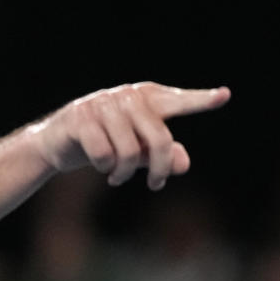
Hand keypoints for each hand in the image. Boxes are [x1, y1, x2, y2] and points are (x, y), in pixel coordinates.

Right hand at [28, 82, 230, 189]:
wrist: (55, 143)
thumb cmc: (102, 143)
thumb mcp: (136, 151)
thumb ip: (162, 156)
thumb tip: (183, 163)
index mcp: (145, 98)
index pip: (177, 102)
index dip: (200, 100)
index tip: (224, 96)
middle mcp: (126, 97)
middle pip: (158, 139)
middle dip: (158, 168)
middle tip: (155, 185)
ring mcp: (101, 105)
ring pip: (129, 150)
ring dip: (124, 172)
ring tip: (116, 177)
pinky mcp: (80, 118)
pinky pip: (103, 152)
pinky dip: (104, 167)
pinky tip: (101, 167)